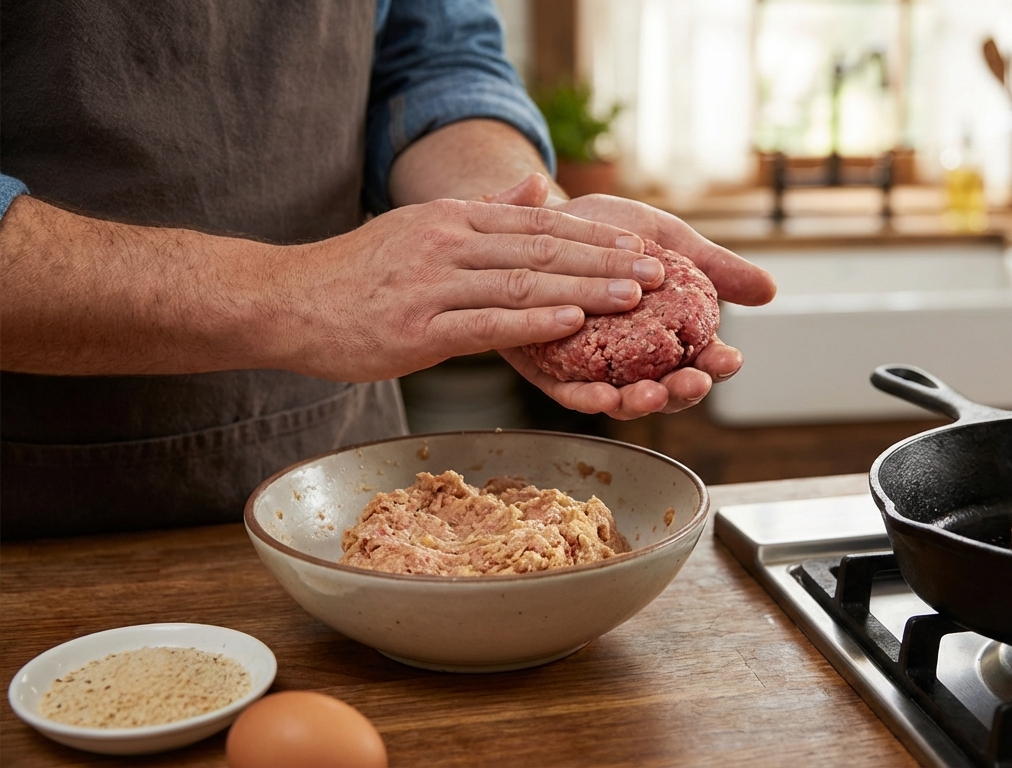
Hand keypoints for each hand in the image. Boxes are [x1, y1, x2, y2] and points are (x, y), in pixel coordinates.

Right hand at [267, 197, 664, 382]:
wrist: (286, 302)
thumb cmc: (358, 274)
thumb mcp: (420, 228)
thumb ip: (484, 212)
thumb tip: (538, 188)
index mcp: (453, 221)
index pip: (539, 225)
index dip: (595, 238)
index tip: (642, 247)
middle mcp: (447, 244)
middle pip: (542, 250)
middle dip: (606, 262)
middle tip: (657, 273)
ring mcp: (431, 285)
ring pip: (522, 282)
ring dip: (584, 289)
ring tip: (633, 297)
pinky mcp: (415, 329)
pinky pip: (485, 322)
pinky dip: (532, 320)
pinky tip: (571, 322)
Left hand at [486, 175, 776, 418]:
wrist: (547, 216)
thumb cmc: (610, 232)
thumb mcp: (670, 241)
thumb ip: (715, 267)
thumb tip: (769, 290)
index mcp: (669, 335)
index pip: (700, 361)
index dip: (716, 365)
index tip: (729, 358)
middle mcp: (633, 359)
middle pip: (665, 390)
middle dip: (682, 392)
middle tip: (692, 383)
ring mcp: (593, 368)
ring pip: (621, 399)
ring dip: (638, 403)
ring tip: (651, 395)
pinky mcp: (550, 367)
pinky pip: (568, 392)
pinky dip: (585, 397)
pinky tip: (599, 395)